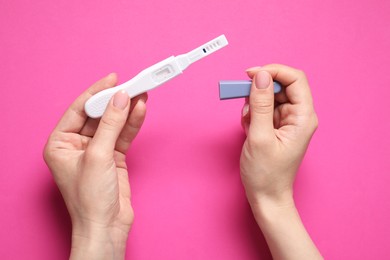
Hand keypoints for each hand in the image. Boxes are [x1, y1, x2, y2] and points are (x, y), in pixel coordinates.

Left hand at [43, 73, 146, 259]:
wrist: (107, 226)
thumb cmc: (90, 199)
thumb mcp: (98, 156)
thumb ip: (110, 125)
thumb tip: (120, 99)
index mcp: (61, 143)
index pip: (80, 109)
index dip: (97, 92)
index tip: (113, 78)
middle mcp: (77, 145)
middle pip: (99, 114)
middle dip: (115, 100)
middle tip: (132, 85)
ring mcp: (97, 150)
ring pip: (114, 123)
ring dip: (127, 110)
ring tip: (142, 93)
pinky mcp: (114, 156)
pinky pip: (123, 134)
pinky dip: (133, 123)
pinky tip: (141, 110)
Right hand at [240, 64, 317, 207]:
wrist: (265, 197)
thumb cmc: (266, 174)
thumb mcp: (259, 136)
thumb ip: (260, 104)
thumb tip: (260, 76)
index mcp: (303, 117)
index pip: (295, 79)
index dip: (273, 71)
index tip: (251, 74)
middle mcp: (298, 116)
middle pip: (280, 86)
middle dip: (258, 90)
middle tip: (241, 98)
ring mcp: (287, 121)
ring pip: (268, 97)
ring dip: (253, 105)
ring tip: (248, 124)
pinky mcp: (275, 126)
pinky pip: (263, 109)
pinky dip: (252, 115)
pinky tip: (249, 130)